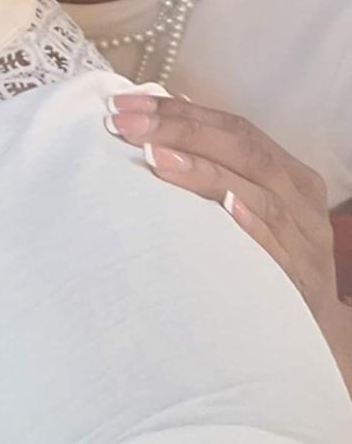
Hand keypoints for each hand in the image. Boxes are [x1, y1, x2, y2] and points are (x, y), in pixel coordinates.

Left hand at [105, 91, 351, 390]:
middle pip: (243, 149)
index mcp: (288, 174)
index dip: (180, 111)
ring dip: (203, 170)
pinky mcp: (302, 282)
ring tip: (153, 155)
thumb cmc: (270, 265)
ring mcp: (305, 240)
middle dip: (179, 130)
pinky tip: (224, 206)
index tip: (125, 105)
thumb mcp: (252, 210)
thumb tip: (157, 127)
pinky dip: (252, 223)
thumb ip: (217, 171)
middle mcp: (301, 199)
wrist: (317, 338)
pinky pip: (278, 246)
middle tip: (125, 124)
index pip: (233, 127)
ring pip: (259, 190)